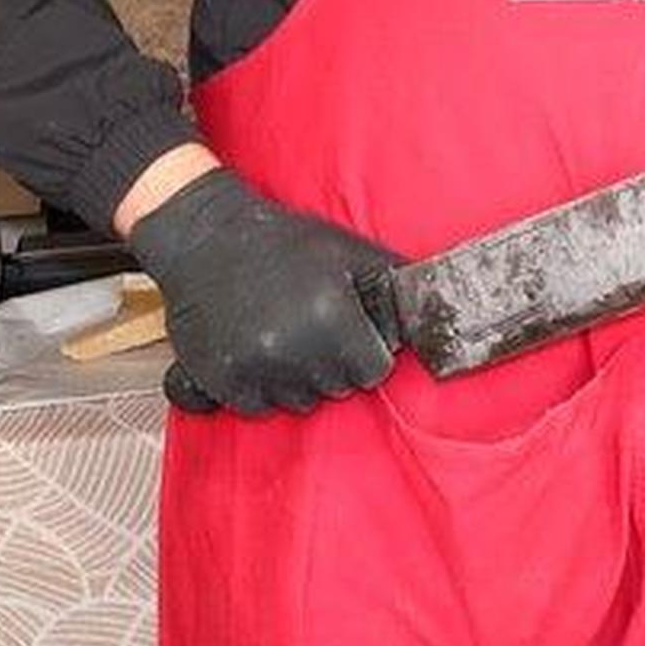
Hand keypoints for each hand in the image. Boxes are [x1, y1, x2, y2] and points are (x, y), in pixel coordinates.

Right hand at [126, 171, 398, 416]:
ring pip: (299, 402)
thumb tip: (439, 313)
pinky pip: (259, 407)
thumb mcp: (349, 250)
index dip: (367, 350)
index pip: (373, 371)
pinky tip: (256, 350)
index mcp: (330, 316)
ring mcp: (252, 367)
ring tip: (283, 335)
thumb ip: (396, 284)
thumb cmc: (285, 242)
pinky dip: (262, 387)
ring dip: (299, 378)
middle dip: (334, 364)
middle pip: (338, 388)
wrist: (205, 239)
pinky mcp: (220, 380)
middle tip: (311, 326)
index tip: (349, 329)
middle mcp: (291, 348)